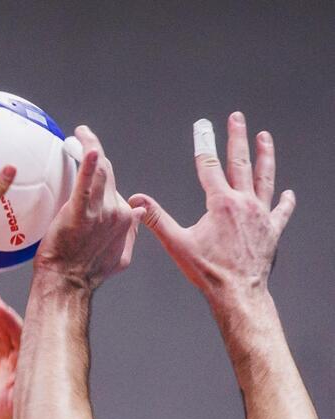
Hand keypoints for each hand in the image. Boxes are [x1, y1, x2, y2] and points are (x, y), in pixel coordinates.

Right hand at [0, 286, 21, 418]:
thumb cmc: (9, 416)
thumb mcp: (17, 403)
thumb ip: (20, 385)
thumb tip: (25, 371)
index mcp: (29, 360)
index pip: (21, 334)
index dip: (10, 321)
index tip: (1, 309)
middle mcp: (17, 350)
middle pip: (6, 324)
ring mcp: (1, 348)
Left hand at [34, 126, 144, 289]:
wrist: (68, 283)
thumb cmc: (87, 273)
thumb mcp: (120, 255)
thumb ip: (130, 232)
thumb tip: (139, 214)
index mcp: (124, 217)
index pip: (114, 187)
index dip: (103, 172)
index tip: (93, 161)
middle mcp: (116, 211)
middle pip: (107, 173)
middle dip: (96, 149)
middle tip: (83, 135)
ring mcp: (99, 212)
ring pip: (98, 172)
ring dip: (91, 146)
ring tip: (82, 133)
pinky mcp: (79, 213)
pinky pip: (84, 183)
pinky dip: (88, 163)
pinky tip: (87, 146)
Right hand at [128, 112, 294, 300]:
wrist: (238, 293)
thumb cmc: (208, 271)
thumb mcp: (176, 243)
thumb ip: (156, 218)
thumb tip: (136, 200)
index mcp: (221, 204)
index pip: (210, 166)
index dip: (204, 143)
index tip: (202, 126)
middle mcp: (244, 204)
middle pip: (241, 163)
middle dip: (237, 138)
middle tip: (236, 119)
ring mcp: (261, 216)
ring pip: (265, 178)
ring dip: (265, 156)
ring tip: (265, 137)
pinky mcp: (272, 230)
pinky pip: (281, 211)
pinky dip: (285, 201)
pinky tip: (289, 193)